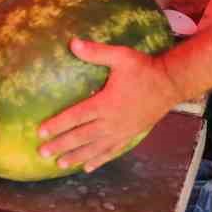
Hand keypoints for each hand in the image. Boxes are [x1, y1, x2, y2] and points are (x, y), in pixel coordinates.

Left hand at [36, 40, 182, 172]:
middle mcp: (111, 122)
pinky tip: (88, 167)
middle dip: (61, 145)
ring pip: (94, 148)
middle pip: (81, 137)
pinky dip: (98, 160)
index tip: (41, 132)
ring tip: (60, 164)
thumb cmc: (144, 69)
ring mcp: (121, 131)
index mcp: (105, 103)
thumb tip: (73, 43)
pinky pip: (111, 152)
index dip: (57, 125)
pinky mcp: (130, 135)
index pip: (75, 117)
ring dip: (76, 156)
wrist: (170, 84)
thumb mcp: (121, 56)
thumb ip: (96, 52)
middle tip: (43, 153)